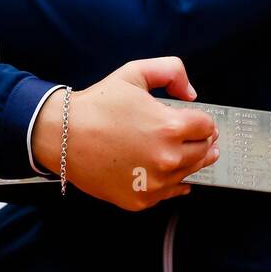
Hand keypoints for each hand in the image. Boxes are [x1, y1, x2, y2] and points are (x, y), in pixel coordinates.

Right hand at [31, 56, 219, 210]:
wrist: (62, 136)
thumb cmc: (97, 104)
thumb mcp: (134, 73)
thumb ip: (171, 71)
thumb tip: (191, 94)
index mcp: (170, 127)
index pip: (207, 127)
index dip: (203, 120)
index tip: (197, 121)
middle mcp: (166, 158)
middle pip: (203, 152)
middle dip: (201, 142)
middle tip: (197, 138)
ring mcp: (154, 183)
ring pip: (189, 173)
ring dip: (189, 162)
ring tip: (182, 152)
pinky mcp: (140, 200)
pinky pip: (170, 193)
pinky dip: (172, 182)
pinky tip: (168, 173)